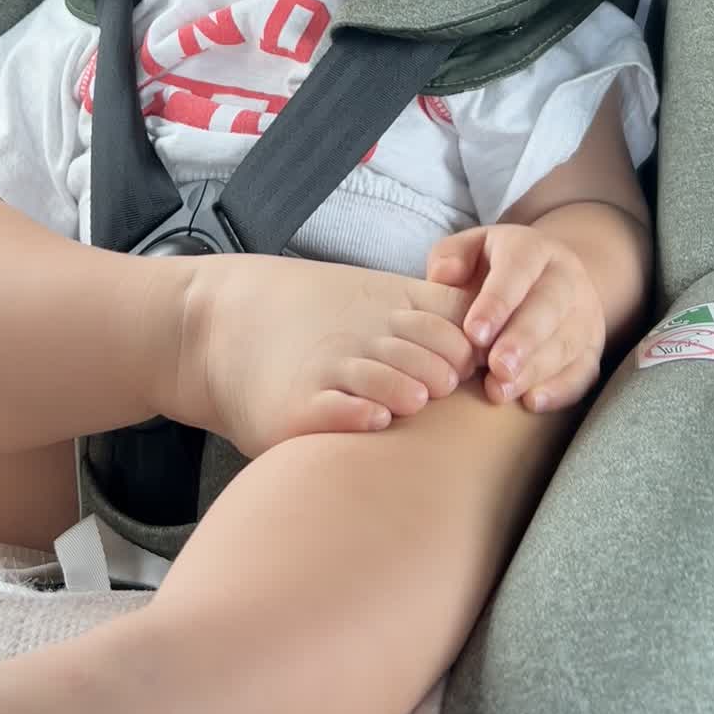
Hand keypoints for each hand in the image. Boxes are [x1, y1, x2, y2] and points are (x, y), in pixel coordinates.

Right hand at [180, 253, 478, 458]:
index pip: (454, 325)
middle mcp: (364, 337)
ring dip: (408, 391)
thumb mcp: (371, 296)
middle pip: (430, 355)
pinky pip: (336, 412)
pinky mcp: (297, 408)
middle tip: (452, 387)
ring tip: (416, 400)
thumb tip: (494, 339)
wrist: (220, 326)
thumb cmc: (310, 316)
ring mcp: (329, 370)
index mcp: (390, 309)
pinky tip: (373, 418)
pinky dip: (358, 415)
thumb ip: (430, 309)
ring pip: (388, 382)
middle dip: (447, 373)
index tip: (484, 367)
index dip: (473, 348)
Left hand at [426, 223, 605, 413]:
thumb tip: (444, 276)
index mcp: (532, 248)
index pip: (518, 269)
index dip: (497, 302)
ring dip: (536, 369)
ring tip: (501, 390)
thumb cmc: (494, 268)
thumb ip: (450, 256)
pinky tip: (533, 402)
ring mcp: (585, 312)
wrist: (548, 277)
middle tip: (496, 368)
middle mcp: (566, 276)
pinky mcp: (593, 346)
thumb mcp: (470, 249)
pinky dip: (561, 389)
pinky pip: (585, 370)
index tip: (474, 333)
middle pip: (550, 306)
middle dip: (523, 339)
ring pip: (568, 341)